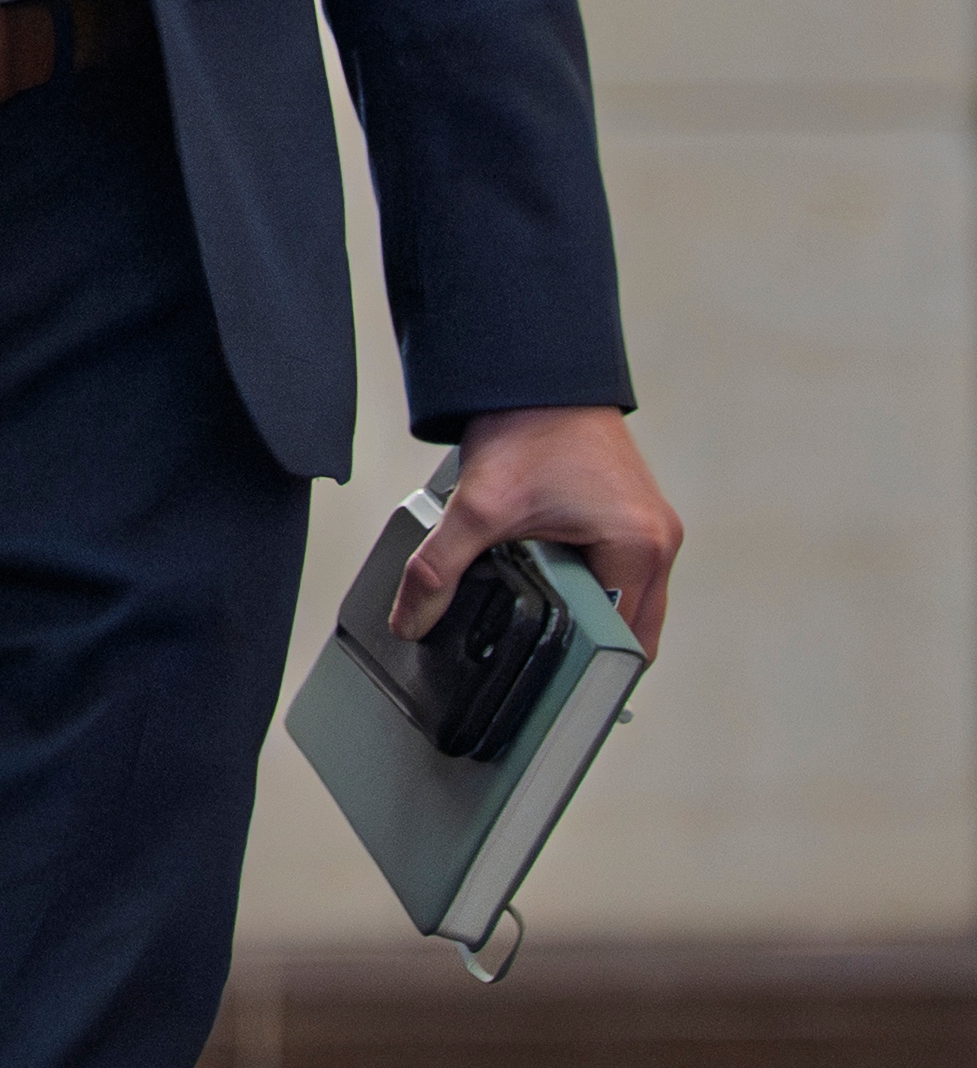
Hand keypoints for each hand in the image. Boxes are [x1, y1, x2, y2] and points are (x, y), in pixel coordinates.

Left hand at [396, 403, 681, 651]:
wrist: (534, 376)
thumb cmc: (526, 431)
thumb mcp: (475, 508)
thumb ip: (438, 570)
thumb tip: (410, 620)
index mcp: (640, 548)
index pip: (623, 641)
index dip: (586, 669)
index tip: (553, 691)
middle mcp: (658, 542)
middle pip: (631, 628)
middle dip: (586, 649)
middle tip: (540, 669)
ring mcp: (652, 529)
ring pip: (627, 603)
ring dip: (588, 617)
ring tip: (542, 631)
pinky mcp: (634, 517)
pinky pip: (620, 576)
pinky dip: (590, 590)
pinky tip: (552, 594)